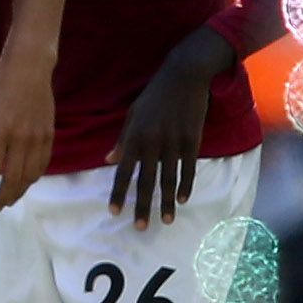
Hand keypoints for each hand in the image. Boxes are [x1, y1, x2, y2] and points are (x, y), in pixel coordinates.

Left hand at [0, 52, 53, 211]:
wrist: (29, 68)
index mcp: (1, 131)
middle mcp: (21, 138)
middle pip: (13, 178)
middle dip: (3, 197)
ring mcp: (38, 138)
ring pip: (30, 175)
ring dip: (19, 192)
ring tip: (8, 201)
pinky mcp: (49, 135)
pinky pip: (43, 163)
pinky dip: (34, 177)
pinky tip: (25, 183)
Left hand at [106, 31, 231, 224]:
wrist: (184, 75)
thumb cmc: (155, 95)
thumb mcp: (133, 114)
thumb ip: (123, 139)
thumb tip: (110, 161)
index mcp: (135, 136)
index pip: (123, 171)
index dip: (118, 192)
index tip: (114, 212)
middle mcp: (153, 142)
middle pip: (146, 180)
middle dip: (142, 206)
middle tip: (140, 227)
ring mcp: (174, 142)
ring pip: (169, 179)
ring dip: (167, 202)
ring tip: (167, 221)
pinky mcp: (193, 139)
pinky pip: (189, 168)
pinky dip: (186, 185)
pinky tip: (183, 199)